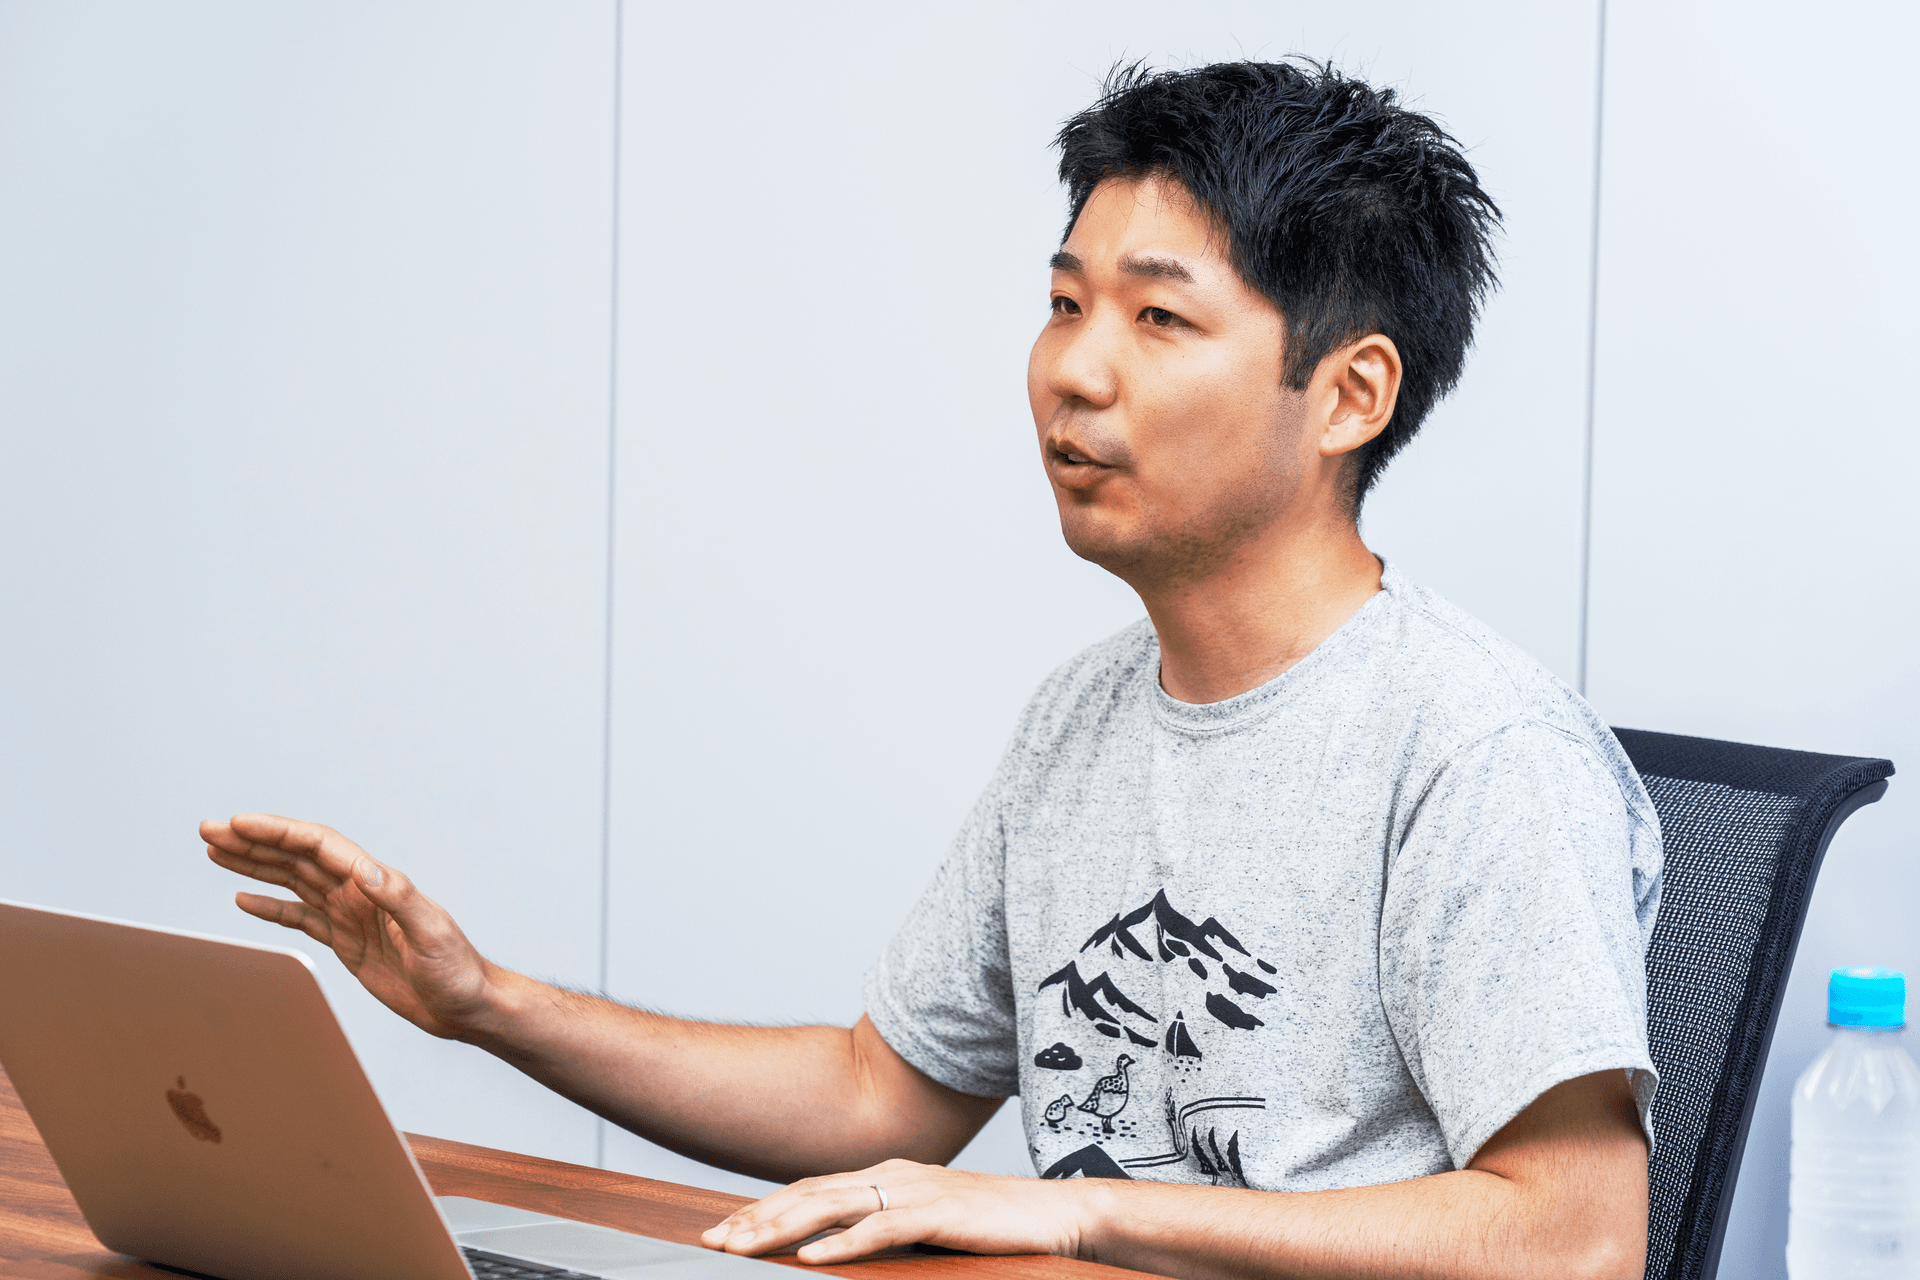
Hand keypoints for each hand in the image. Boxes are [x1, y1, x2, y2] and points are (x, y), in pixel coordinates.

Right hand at [201, 814, 503, 1039]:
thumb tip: (368, 870)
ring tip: (217, 851)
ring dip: (255, 865)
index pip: (317, 846)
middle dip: (253, 841)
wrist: (465, 1004)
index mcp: (376, 883)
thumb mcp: (431, 933)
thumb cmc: (456, 970)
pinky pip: (300, 917)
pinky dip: (270, 906)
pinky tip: (244, 898)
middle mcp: (359, 892)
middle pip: (296, 856)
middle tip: (209, 829)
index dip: (277, 832)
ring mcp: (350, 915)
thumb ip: (401, 899)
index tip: (238, 823)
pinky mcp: (346, 941)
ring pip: (293, 881)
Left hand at [699, 1159, 1087, 1265]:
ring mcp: (916, 1189)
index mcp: (887, 1173)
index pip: (811, 1187)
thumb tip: (835, 1245)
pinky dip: (844, 1243)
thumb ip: (883, 1224)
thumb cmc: (991, 1223)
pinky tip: (813, 1257)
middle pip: (810, 1192)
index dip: (765, 1207)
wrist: (1052, 1214)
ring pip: (833, 1205)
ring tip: (745, 1246)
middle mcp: (894, 1174)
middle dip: (757, 1216)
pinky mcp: (940, 1212)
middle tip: (714, 1240)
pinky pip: (882, 1227)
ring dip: (783, 1226)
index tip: (725, 1230)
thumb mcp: (925, 1220)